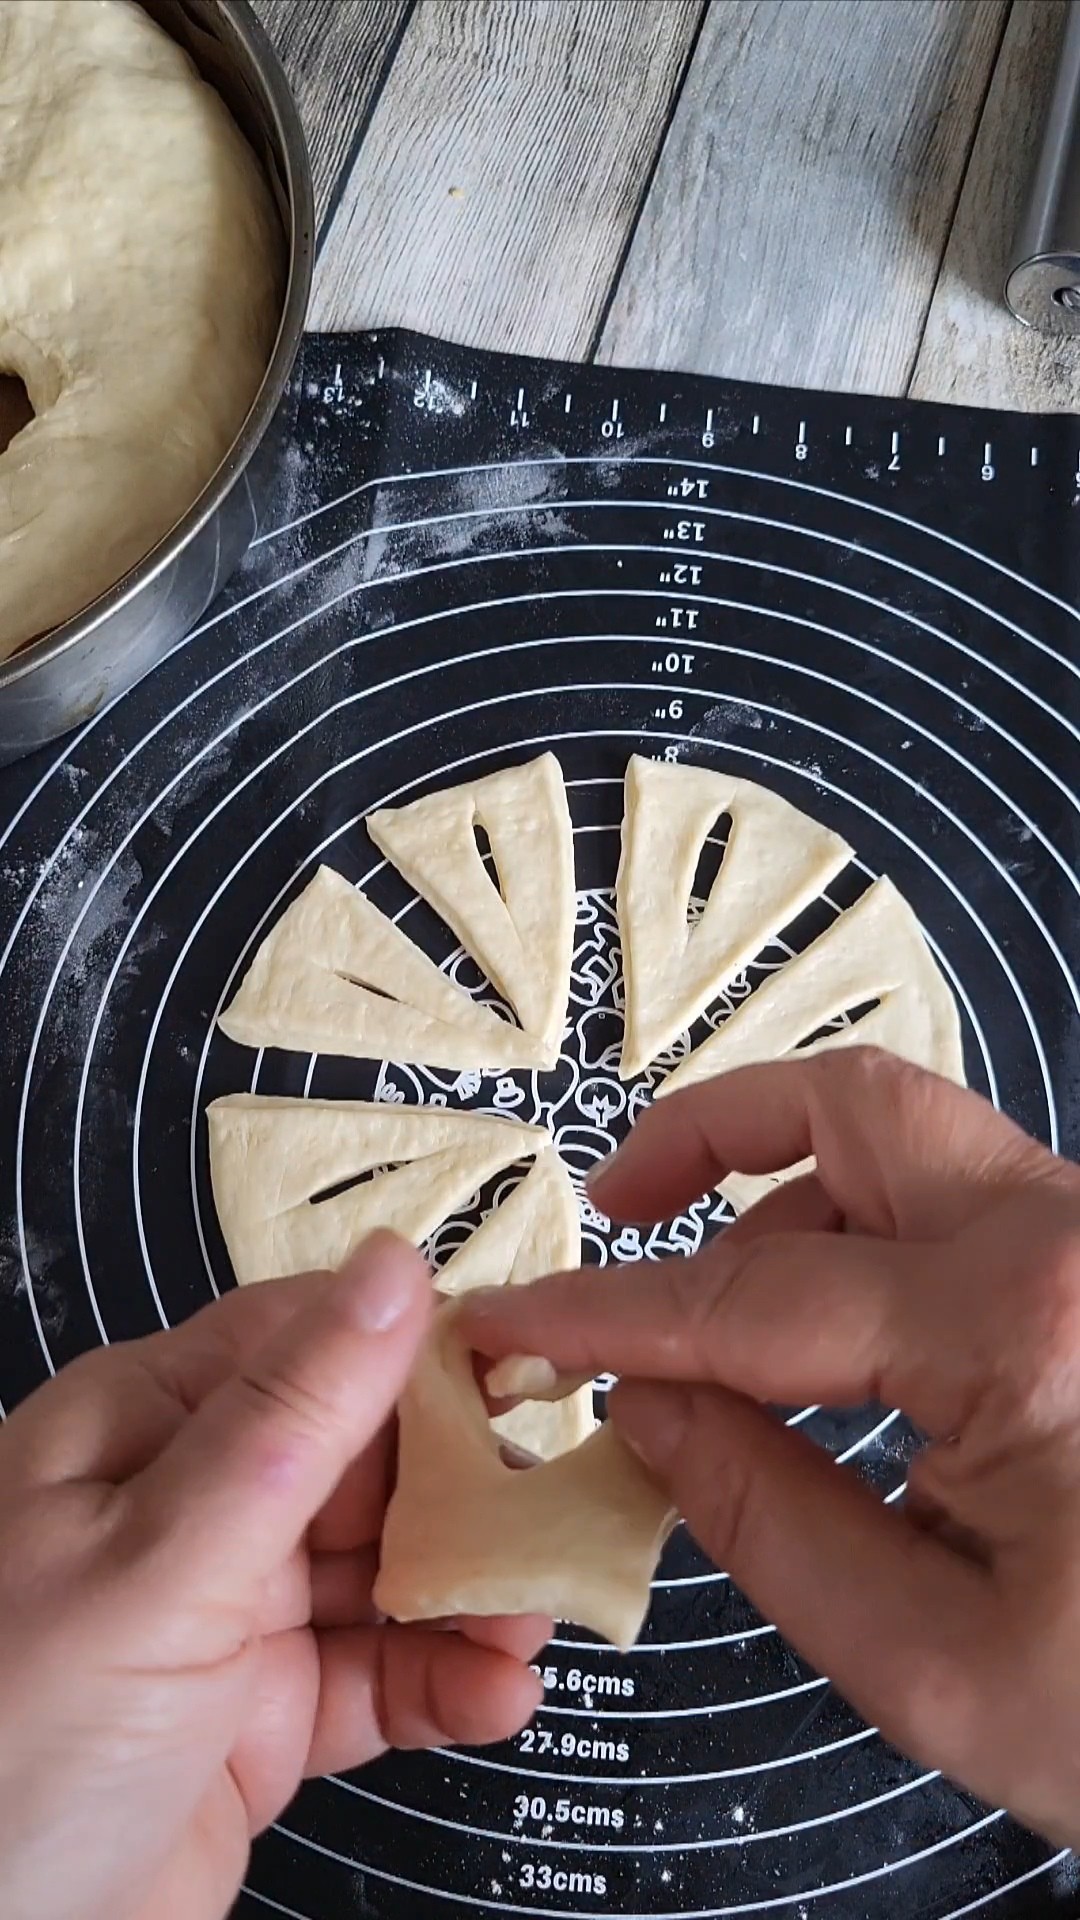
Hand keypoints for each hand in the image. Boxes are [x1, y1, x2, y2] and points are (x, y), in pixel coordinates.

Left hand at [0, 1232, 546, 1919]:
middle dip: (465, 1490)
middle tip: (550, 1520)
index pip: (309, 1345)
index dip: (420, 1356)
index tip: (526, 1377)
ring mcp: (227, 1615)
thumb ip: (293, 1416)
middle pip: (366, 1459)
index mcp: (146, 1427)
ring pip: (385, 1570)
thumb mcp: (163, 1557)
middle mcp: (190, 1505)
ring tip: (533, 1621)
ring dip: (471, 1594)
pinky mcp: (262, 1719)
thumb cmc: (10, 1743)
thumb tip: (396, 1265)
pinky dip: (443, 1684)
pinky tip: (496, 1693)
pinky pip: (378, 1679)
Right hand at [462, 1048, 1079, 1844]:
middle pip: (858, 1107)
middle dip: (714, 1136)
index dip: (606, 1313)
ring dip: (794, 1197)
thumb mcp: (930, 1661)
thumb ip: (759, 1516)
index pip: (751, 1296)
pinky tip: (826, 1341)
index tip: (513, 1319)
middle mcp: (1072, 1243)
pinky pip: (967, 1206)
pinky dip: (870, 1238)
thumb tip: (642, 1402)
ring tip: (716, 1315)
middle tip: (620, 1205)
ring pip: (916, 1145)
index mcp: (1024, 1334)